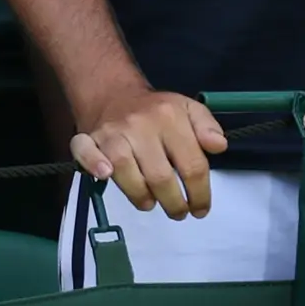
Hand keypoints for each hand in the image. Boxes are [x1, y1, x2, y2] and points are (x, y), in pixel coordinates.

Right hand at [69, 85, 227, 217]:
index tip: (200, 209)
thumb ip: (207, 126)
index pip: (192, 163)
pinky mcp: (89, 138)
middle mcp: (142, 125)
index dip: (200, 193)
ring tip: (150, 203)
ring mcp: (113, 132)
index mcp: (170, 117)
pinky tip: (105, 175)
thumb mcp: (188, 109)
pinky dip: (93, 164)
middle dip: (172, 202)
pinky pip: (85, 151)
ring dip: (140, 195)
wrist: (114, 93)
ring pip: (125, 169)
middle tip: (178, 213)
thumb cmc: (156, 110)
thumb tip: (219, 146)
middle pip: (159, 174)